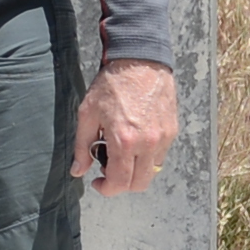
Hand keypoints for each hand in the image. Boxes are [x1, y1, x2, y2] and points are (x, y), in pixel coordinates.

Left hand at [73, 60, 179, 195]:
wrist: (139, 60)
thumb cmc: (111, 84)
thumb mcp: (87, 114)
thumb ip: (82, 146)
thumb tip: (78, 170)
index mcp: (124, 141)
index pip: (119, 182)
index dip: (106, 189)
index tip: (97, 183)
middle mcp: (147, 143)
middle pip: (139, 184)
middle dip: (121, 184)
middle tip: (109, 171)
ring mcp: (163, 138)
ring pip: (152, 171)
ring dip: (136, 171)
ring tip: (122, 153)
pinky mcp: (172, 130)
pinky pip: (160, 155)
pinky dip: (147, 156)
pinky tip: (135, 141)